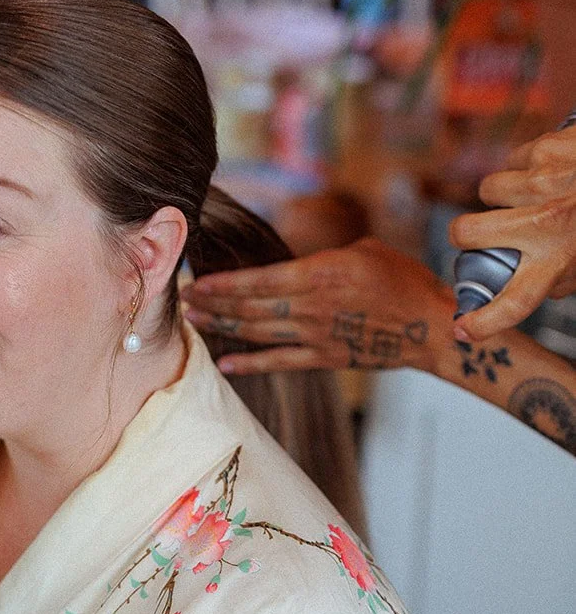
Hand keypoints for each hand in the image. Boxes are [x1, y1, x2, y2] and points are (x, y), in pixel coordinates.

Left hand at [183, 238, 453, 376]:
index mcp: (318, 273)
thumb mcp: (362, 250)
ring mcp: (314, 335)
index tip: (195, 279)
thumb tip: (297, 264)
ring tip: (195, 322)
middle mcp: (310, 306)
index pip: (256, 280)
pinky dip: (250, 363)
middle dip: (212, 303)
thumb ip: (323, 258)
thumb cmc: (402, 280)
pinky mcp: (322, 358)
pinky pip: (278, 362)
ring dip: (222, 327)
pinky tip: (226, 363)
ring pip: (256, 332)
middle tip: (183, 299)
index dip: (221, 283)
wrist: (429, 325)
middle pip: (248, 306)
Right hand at [450, 127, 575, 341]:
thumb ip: (563, 278)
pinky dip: (527, 165)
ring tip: (533, 194)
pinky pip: (515, 159)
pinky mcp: (546, 149)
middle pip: (467, 232)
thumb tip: (536, 285)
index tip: (463, 330)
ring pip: (488, 189)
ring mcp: (542, 183)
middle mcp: (546, 222)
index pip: (515, 300)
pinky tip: (552, 169)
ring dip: (503, 193)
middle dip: (463, 234)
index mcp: (560, 259)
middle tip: (474, 233)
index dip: (484, 321)